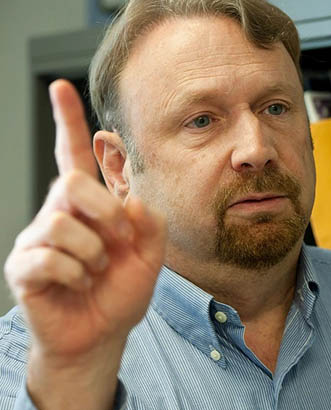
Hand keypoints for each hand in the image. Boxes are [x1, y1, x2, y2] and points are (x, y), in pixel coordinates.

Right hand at [3, 79, 166, 408]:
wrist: (102, 335)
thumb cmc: (120, 292)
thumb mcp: (151, 256)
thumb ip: (151, 224)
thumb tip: (134, 201)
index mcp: (89, 205)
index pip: (74, 156)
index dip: (68, 122)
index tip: (60, 87)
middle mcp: (58, 213)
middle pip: (70, 181)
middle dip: (104, 210)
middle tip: (118, 239)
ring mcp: (37, 240)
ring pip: (61, 223)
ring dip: (93, 253)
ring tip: (96, 271)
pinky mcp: (23, 266)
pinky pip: (50, 258)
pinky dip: (76, 275)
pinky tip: (78, 285)